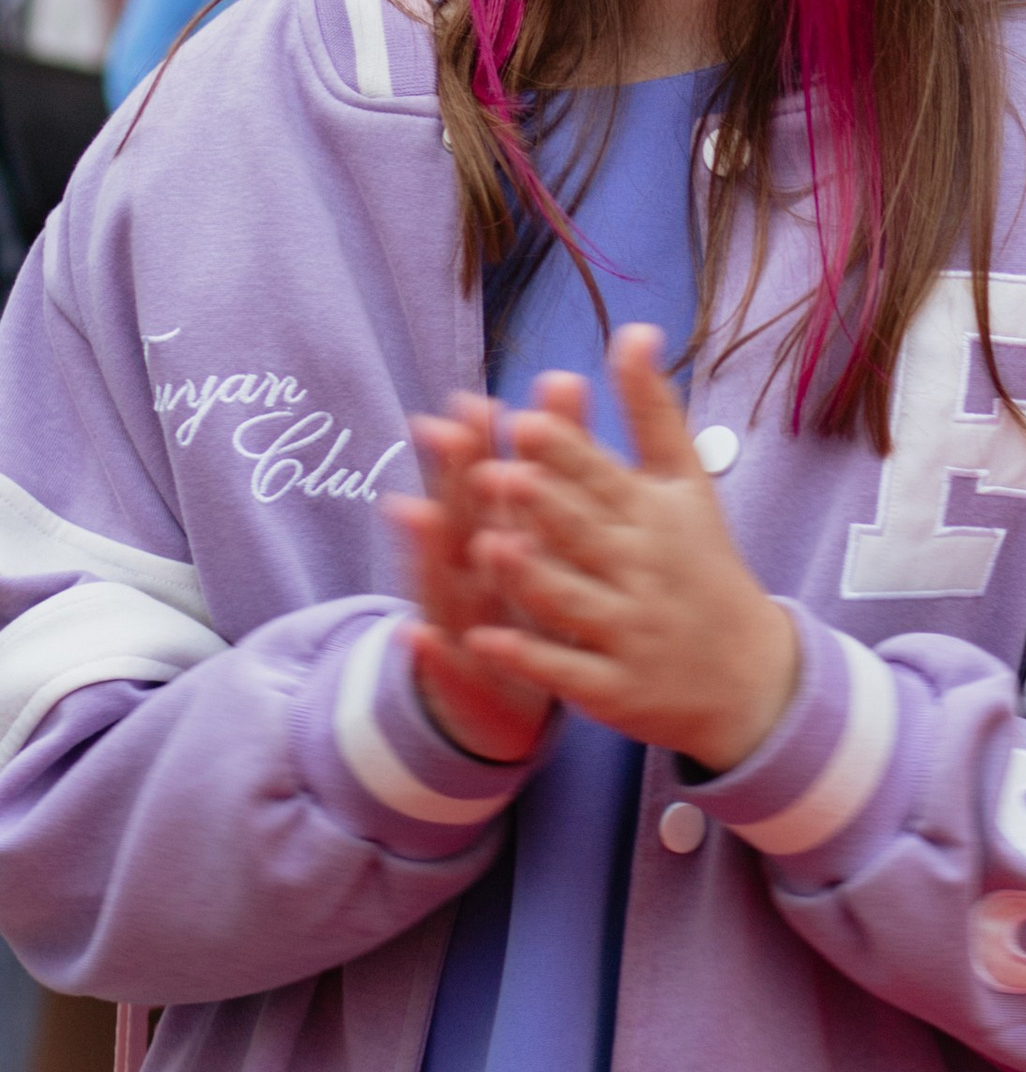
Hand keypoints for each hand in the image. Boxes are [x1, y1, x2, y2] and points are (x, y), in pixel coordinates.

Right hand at [384, 397, 552, 764]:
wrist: (501, 698)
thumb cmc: (526, 594)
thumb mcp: (541, 529)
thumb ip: (558, 455)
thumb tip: (566, 373)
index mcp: (499, 532)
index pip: (489, 480)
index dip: (484, 442)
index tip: (479, 400)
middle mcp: (470, 570)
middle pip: (459, 518)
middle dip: (450, 476)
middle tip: (439, 432)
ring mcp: (459, 621)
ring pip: (444, 581)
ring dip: (429, 550)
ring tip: (415, 512)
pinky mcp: (458, 676)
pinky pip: (444, 663)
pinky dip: (428, 651)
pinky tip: (414, 636)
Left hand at [457, 332, 798, 773]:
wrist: (750, 673)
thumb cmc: (702, 565)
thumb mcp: (687, 485)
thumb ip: (653, 411)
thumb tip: (634, 328)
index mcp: (655, 517)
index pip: (605, 478)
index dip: (566, 453)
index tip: (525, 422)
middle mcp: (642, 571)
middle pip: (586, 535)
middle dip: (543, 506)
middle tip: (492, 475)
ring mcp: (629, 631)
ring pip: (572, 600)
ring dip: (530, 576)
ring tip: (487, 547)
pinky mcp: (613, 687)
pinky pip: (566, 668)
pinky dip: (527, 656)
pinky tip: (482, 639)